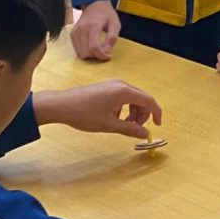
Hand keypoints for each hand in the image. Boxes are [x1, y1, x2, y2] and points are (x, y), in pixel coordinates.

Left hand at [40, 80, 162, 138]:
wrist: (62, 105)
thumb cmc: (83, 114)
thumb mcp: (109, 125)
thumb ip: (130, 129)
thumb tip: (144, 134)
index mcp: (123, 91)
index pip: (149, 101)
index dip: (156, 113)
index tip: (157, 125)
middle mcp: (120, 84)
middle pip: (142, 98)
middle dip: (143, 114)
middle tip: (136, 128)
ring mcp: (112, 84)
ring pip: (132, 97)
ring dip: (133, 111)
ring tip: (124, 124)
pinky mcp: (106, 87)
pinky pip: (122, 96)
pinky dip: (124, 107)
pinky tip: (114, 117)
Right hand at [71, 0, 119, 60]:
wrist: (94, 4)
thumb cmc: (106, 14)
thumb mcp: (115, 24)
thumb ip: (112, 38)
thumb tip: (106, 52)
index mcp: (93, 26)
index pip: (94, 47)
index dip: (101, 56)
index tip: (108, 57)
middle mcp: (81, 29)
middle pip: (86, 52)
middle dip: (96, 56)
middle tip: (104, 51)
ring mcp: (75, 32)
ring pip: (80, 53)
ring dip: (90, 55)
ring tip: (98, 48)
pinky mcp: (72, 34)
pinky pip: (77, 50)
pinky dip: (85, 51)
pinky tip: (91, 45)